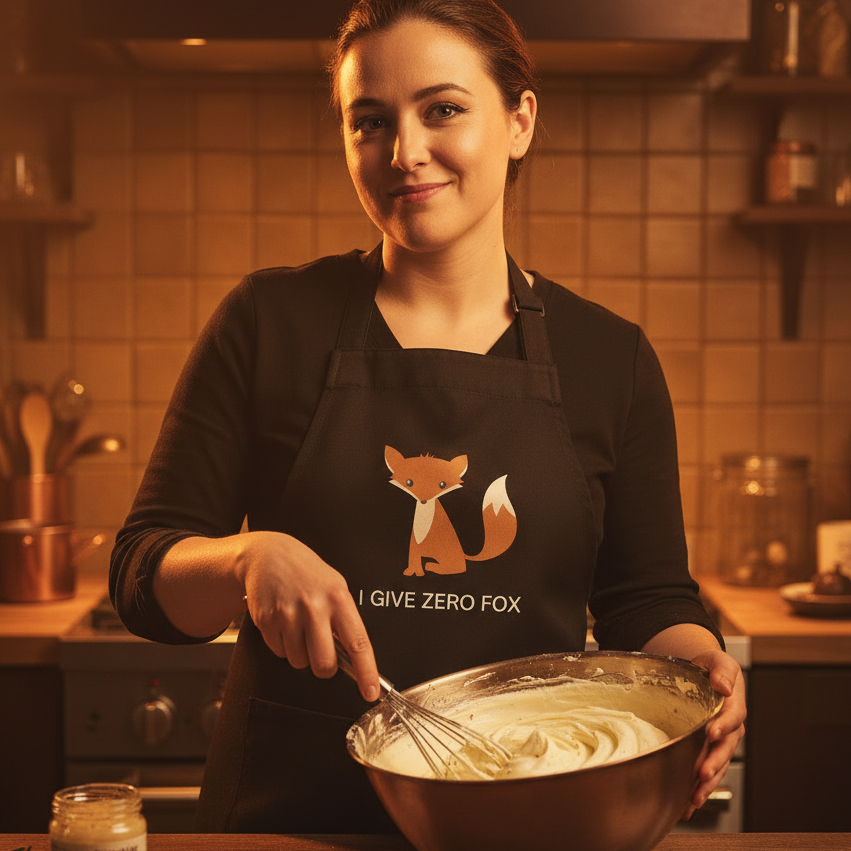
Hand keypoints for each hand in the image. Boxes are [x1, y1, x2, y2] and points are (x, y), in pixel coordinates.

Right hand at [239, 531, 379, 701]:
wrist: (269, 555)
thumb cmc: (306, 573)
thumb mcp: (334, 586)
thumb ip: (344, 619)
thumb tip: (352, 656)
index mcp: (338, 598)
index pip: (358, 643)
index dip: (367, 672)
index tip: (371, 692)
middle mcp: (314, 607)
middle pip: (324, 663)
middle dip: (324, 666)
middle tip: (321, 651)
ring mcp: (288, 614)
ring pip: (299, 661)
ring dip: (300, 652)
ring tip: (299, 626)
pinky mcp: (267, 620)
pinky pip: (279, 652)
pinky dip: (282, 645)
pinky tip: (284, 623)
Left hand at [683, 648, 745, 819]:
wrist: (702, 675)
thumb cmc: (710, 668)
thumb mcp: (717, 660)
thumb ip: (722, 669)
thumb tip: (724, 685)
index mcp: (734, 706)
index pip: (732, 718)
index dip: (723, 726)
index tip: (711, 732)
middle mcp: (730, 728)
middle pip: (725, 749)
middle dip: (714, 763)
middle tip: (702, 774)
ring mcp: (720, 742)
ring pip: (717, 766)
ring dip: (707, 783)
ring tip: (694, 798)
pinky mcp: (708, 751)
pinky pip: (706, 771)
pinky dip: (697, 787)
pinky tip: (687, 802)